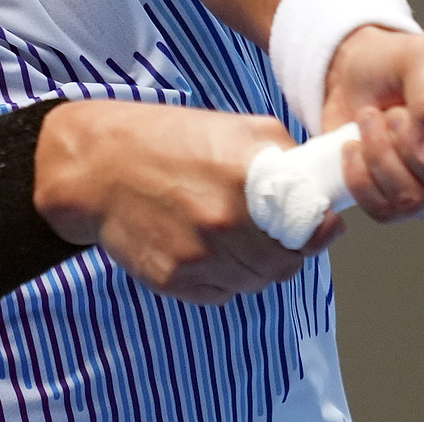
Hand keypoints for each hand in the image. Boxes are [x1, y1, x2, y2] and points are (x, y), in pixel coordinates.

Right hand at [32, 100, 341, 303]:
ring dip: (260, 265)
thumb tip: (321, 189)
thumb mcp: (237, 128)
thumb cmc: (170, 142)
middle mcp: (223, 221)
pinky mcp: (175, 281)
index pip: (310, 226)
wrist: (100, 168)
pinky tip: (212, 248)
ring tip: (240, 235)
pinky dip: (227, 277)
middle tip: (279, 229)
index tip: (323, 223)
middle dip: (291, 248)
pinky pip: (223, 294)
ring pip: (257, 282)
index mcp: (245, 176)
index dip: (322, 228)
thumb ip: (285, 156)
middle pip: (287, 261)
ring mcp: (197, 256)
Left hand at [322, 26, 423, 224]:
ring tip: (372, 118)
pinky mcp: (401, 202)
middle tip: (395, 111)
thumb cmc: (396, 61)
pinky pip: (385, 211)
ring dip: (381, 156)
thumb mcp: (421, 54)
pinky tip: (356, 146)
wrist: (353, 76)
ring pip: (417, 202)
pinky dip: (361, 177)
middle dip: (412, 147)